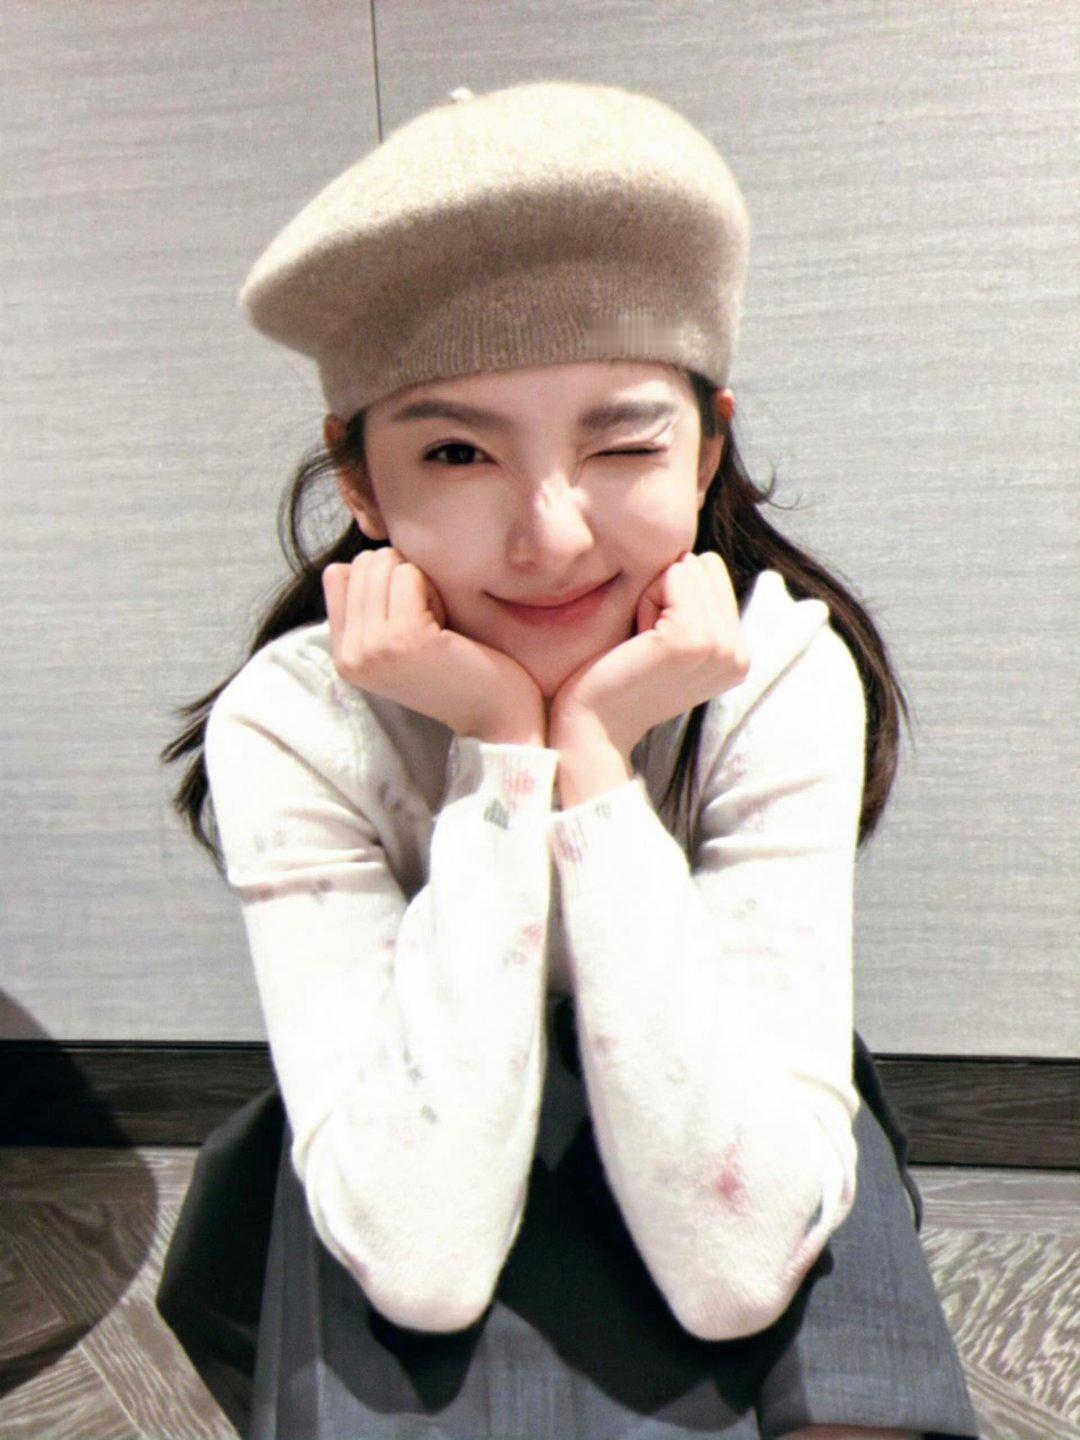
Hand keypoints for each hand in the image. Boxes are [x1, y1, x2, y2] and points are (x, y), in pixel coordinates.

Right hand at [322, 548, 544, 739]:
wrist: (496, 719)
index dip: (381, 577)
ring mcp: (373, 646)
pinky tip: (447, 627)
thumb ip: (370, 608)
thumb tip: (359, 559)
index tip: (407, 611)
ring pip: (386, 564)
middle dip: (402, 576)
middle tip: (428, 620)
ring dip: (420, 583)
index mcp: (342, 655)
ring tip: (437, 624)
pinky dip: (435, 590)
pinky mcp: (404, 637)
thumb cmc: (457, 672)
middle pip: (365, 563)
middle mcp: (349, 653)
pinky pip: (410, 575)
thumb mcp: (396, 644)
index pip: (336, 574)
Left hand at [547, 551, 749, 755]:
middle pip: (703, 566)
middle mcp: (739, 654)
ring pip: (688, 568)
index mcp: (739, 655)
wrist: (592, 728)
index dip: (674, 597)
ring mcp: (720, 647)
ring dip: (653, 597)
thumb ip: (698, 606)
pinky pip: (672, 575)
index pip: (714, 573)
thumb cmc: (617, 678)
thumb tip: (701, 556)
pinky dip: (644, 600)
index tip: (656, 643)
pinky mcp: (692, 639)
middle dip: (666, 593)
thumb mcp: (672, 641)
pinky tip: (636, 641)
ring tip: (642, 644)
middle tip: (646, 644)